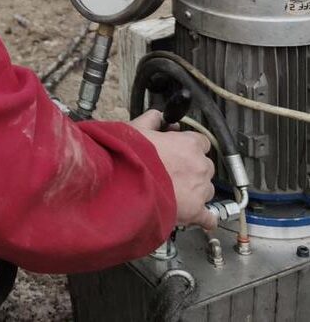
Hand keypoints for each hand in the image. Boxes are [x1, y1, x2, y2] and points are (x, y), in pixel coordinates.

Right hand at [130, 109, 216, 229]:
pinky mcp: (195, 212)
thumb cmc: (130, 156)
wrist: (125, 184)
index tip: (180, 149)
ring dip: (195, 190)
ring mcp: (200, 190)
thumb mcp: (137, 129)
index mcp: (189, 144)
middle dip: (192, 168)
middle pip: (205, 166)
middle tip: (173, 171)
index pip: (201, 142)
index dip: (189, 146)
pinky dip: (204, 217)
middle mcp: (199, 166)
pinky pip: (208, 217)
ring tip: (175, 192)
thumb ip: (152, 120)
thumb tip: (158, 116)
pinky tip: (196, 215)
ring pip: (206, 189)